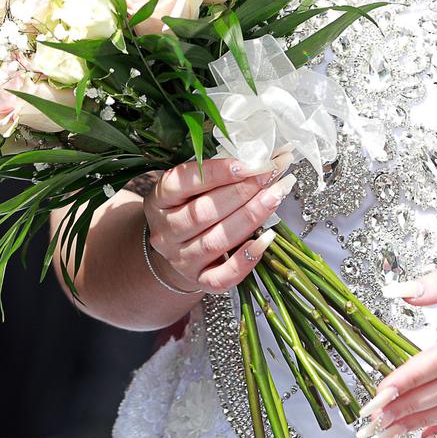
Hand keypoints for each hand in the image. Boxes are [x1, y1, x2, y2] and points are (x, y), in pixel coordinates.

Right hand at [142, 153, 294, 294]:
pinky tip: (267, 238)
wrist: (179, 248)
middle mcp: (166, 231)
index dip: (216, 172)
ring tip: (276, 196)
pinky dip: (247, 258)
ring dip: (251, 217)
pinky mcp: (200, 280)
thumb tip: (259, 157)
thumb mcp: (193, 186)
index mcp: (160, 199)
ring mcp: (181, 259)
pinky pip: (224, 276)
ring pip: (216, 241)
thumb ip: (218, 173)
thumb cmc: (191, 206)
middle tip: (270, 173)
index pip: (182, 182)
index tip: (247, 162)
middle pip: (203, 212)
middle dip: (242, 191)